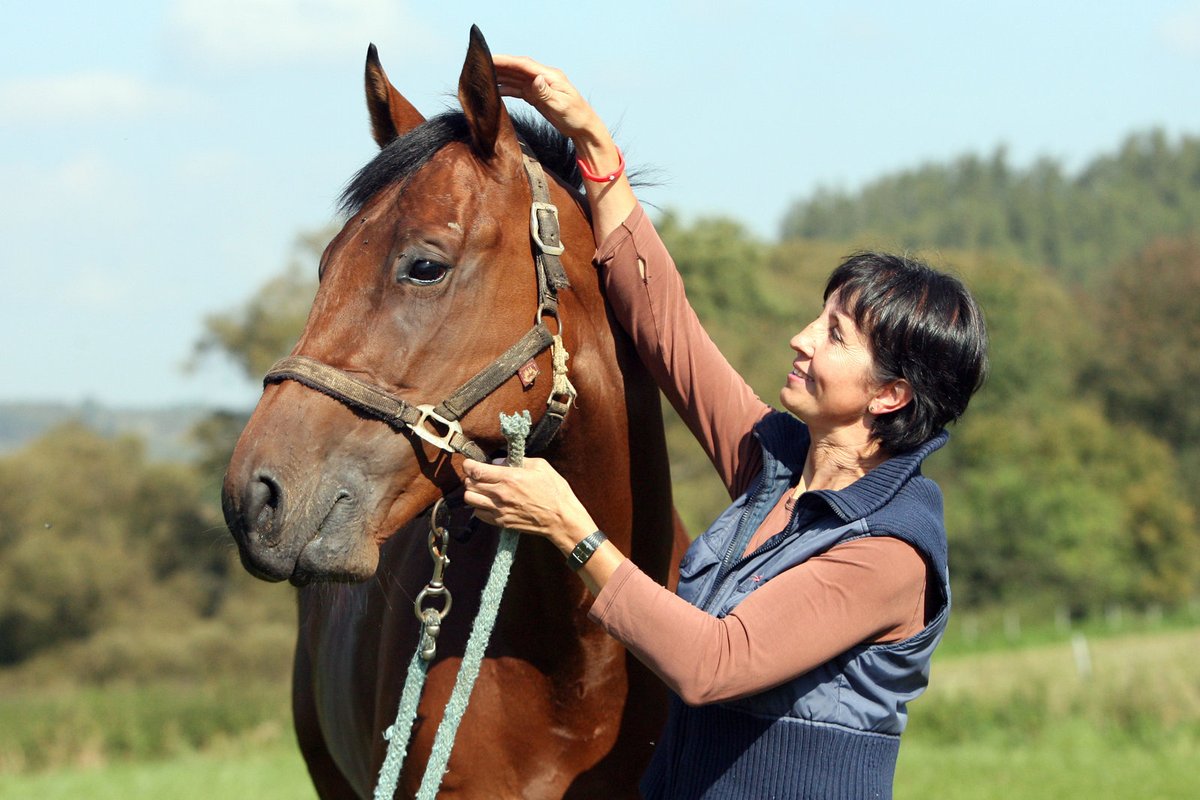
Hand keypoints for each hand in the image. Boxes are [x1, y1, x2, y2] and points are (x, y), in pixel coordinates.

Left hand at [462, 458, 596, 550]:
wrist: (561, 519)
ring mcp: (499, 510)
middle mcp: (500, 494)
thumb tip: (498, 462)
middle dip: (470, 477)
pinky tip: (489, 502)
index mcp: (509, 478)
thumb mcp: (540, 466)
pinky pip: (478, 514)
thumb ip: (517, 460)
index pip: (476, 471)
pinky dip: (479, 507)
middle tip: (478, 475)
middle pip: (469, 484)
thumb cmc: (554, 491)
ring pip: (470, 500)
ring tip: (481, 489)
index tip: (470, 463)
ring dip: (472, 492)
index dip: (469, 465)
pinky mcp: (501, 522)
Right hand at [493, 54, 604, 143]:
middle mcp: (543, 78)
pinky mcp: (537, 96)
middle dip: (499, 65)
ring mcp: (540, 86)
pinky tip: (495, 90)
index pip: (524, 65)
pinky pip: (519, 89)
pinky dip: (507, 88)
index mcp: (550, 76)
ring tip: (483, 76)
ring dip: (501, 76)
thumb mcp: (561, 105)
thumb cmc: (575, 117)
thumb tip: (535, 79)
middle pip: (517, 68)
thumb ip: (546, 93)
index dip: (506, 61)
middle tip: (480, 63)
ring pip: (516, 78)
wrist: (583, 128)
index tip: (489, 57)